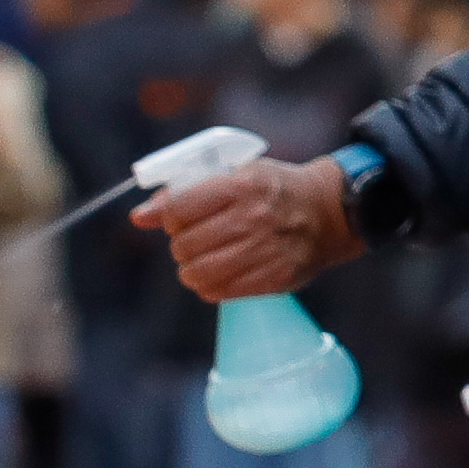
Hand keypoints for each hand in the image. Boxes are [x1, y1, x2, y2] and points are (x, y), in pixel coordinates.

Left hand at [140, 154, 362, 301]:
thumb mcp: (234, 174)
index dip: (171, 218)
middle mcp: (253, 217)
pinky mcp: (274, 277)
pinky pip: (219, 292)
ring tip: (204, 259)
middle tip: (196, 240)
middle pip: (184, 245)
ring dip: (192, 269)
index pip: (178, 209)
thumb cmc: (273, 190)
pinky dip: (211, 286)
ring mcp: (265, 250)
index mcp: (241, 184)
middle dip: (182, 245)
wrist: (329, 212)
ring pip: (197, 273)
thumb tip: (139, 217)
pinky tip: (222, 273)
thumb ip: (184, 193)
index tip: (181, 219)